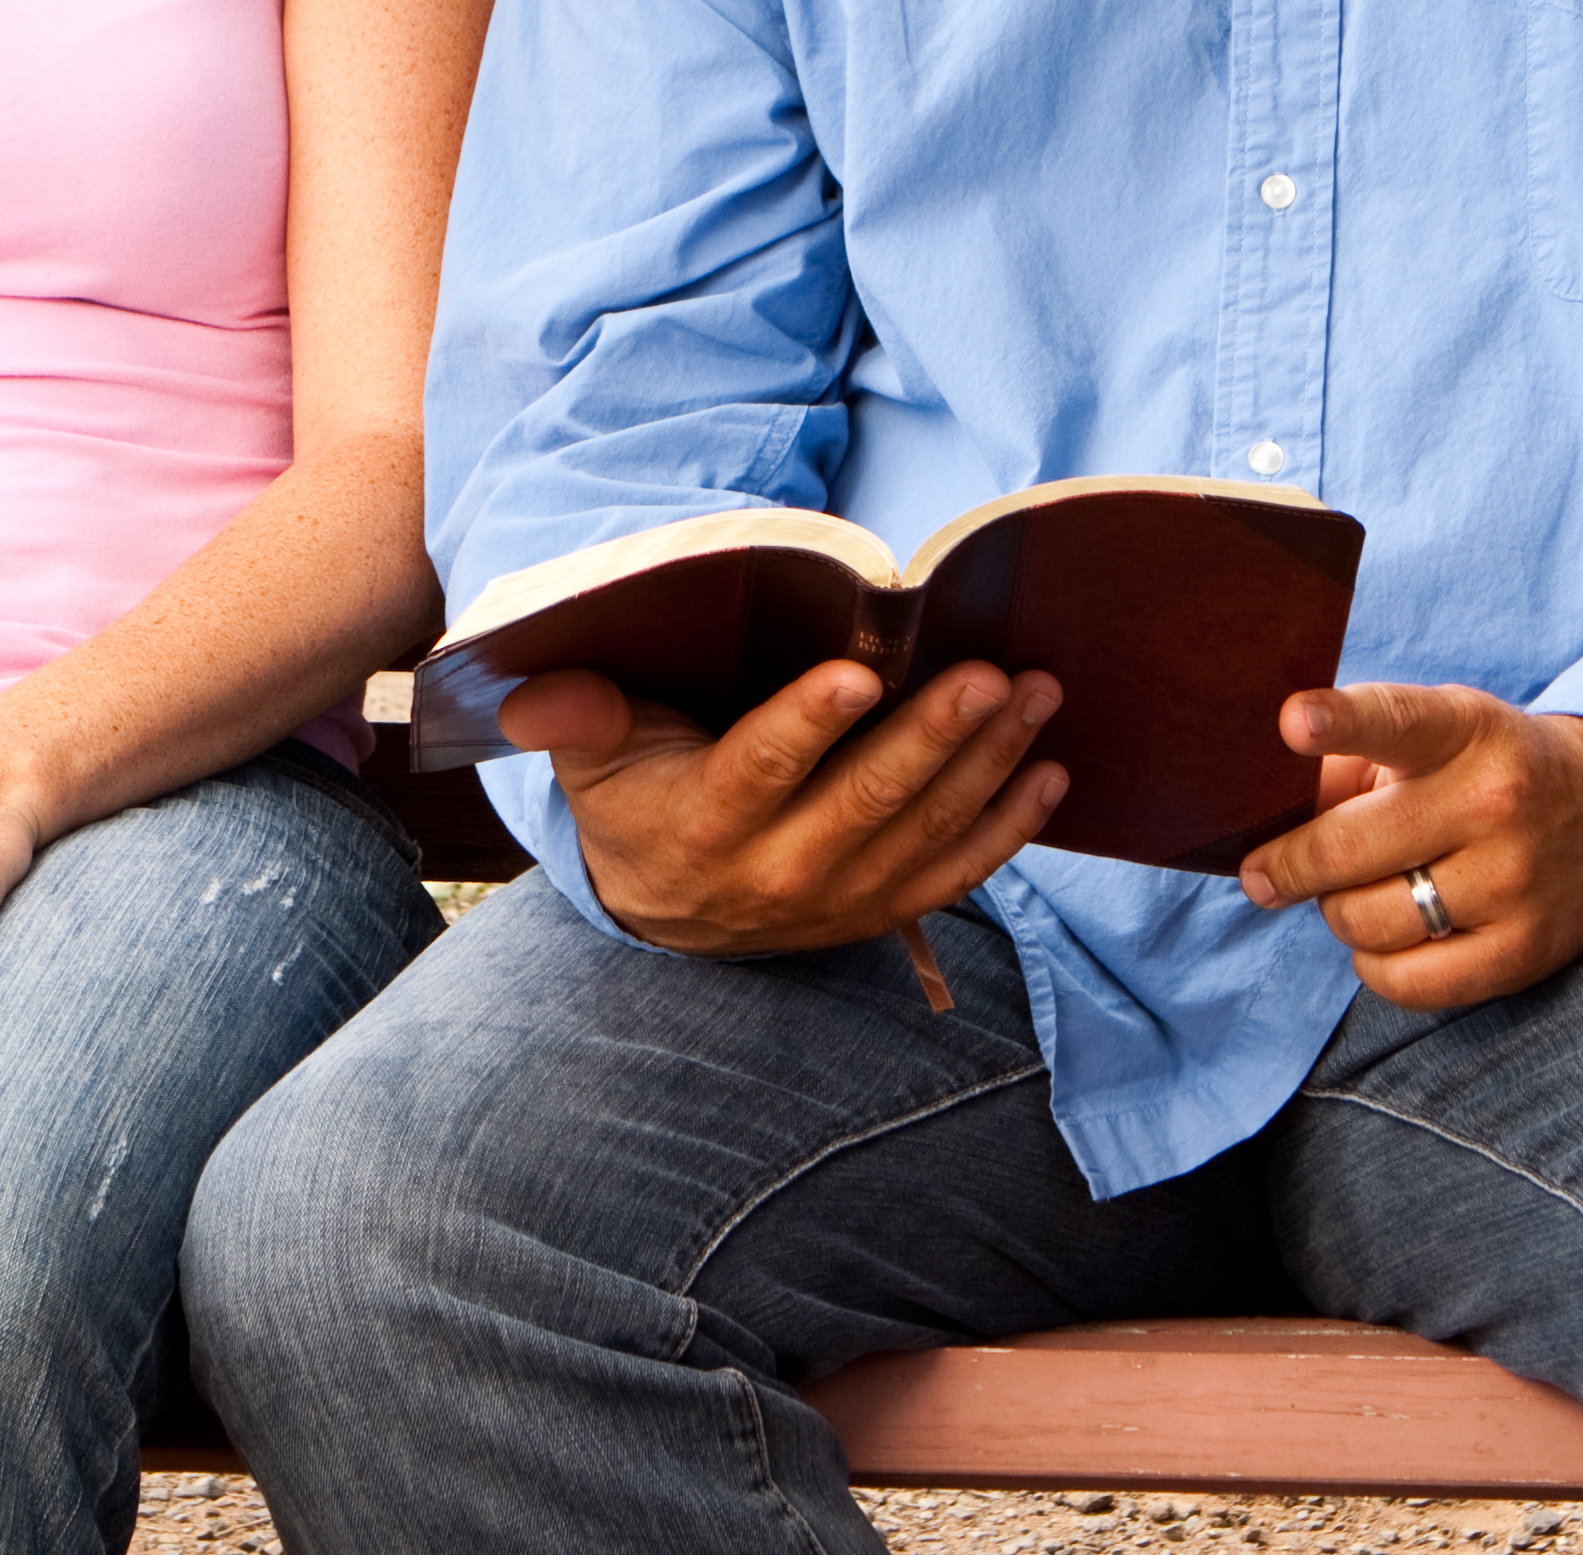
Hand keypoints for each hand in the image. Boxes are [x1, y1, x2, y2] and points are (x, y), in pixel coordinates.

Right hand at [503, 659, 1065, 959]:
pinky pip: (956, 876)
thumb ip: (576, 714)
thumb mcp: (593, 757)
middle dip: (934, 736)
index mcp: (703, 823)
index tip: (860, 672)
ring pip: (924, 832)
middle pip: (865, 803)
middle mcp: (776, 872)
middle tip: (989, 673)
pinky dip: (1009, 828)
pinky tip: (1049, 772)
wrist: (665, 911)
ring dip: (989, 763)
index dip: (810, 723)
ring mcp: (837, 899)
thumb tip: (533, 691)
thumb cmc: (638, 798)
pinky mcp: (881, 911)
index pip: (760, 769)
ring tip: (1037, 694)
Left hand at [1236, 689, 1582, 1009]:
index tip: (1292, 722)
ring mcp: (1514, 883)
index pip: (1398, 721)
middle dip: (1287, 865)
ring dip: (1339, 911)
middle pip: (1347, 849)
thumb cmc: (1490, 766)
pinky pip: (1402, 982)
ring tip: (1358, 891)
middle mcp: (1496, 802)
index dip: (1341, 721)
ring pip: (1363, 920)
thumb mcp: (1436, 732)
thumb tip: (1273, 824)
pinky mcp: (1523, 954)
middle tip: (1264, 872)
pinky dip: (1374, 964)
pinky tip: (1389, 935)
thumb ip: (1350, 763)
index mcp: (1466, 729)